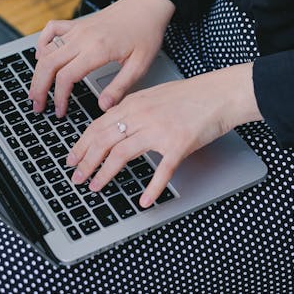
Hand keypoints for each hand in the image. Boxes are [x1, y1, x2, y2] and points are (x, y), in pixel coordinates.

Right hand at [29, 0, 174, 116]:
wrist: (148, 5)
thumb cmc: (146, 32)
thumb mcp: (140, 65)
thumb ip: (120, 87)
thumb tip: (104, 107)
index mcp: (98, 49)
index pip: (66, 77)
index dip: (59, 97)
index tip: (60, 111)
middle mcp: (83, 38)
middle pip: (48, 64)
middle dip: (39, 88)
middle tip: (37, 106)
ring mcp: (78, 29)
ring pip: (47, 51)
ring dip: (37, 72)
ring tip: (36, 90)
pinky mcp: (77, 24)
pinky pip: (51, 29)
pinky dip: (42, 43)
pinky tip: (41, 55)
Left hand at [66, 63, 261, 207]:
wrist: (221, 94)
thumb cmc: (193, 95)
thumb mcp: (155, 95)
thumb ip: (134, 108)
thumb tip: (115, 122)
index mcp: (134, 103)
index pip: (98, 126)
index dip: (81, 145)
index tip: (72, 159)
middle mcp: (142, 115)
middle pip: (103, 141)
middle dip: (85, 162)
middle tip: (76, 178)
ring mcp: (159, 130)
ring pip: (121, 154)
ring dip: (105, 174)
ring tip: (96, 187)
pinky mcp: (178, 145)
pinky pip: (161, 171)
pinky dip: (151, 188)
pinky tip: (144, 200)